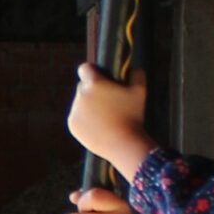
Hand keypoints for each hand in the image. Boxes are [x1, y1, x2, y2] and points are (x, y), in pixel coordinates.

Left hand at [68, 64, 153, 179]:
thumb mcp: (140, 92)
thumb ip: (137, 75)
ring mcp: (75, 111)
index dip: (91, 71)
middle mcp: (81, 96)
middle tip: (106, 100)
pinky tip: (98, 125)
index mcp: (94, 84)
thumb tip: (134, 69)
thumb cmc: (133, 116)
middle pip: (82, 87)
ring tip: (104, 116)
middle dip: (92, 90)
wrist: (123, 144)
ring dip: (88, 106)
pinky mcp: (72, 125)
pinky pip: (76, 117)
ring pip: (79, 103)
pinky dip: (84, 120)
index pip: (84, 69)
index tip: (97, 76)